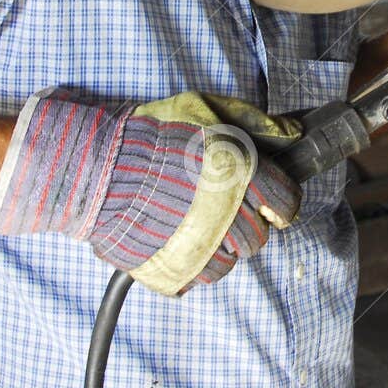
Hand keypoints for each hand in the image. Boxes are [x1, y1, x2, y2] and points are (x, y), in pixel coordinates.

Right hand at [0, 90, 302, 295]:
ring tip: (197, 223)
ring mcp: (199, 248)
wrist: (94, 165)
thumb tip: (293, 133)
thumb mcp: (205, 110)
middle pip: (259, 238)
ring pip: (231, 262)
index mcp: (241, 175)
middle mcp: (226, 215)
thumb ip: (255, 122)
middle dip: (248, 224)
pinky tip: (179, 239)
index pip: (287, 204)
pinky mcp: (172, 271)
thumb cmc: (150, 134)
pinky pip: (200, 278)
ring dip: (221, 246)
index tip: (270, 201)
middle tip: (225, 208)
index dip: (281, 202)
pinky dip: (195, 263)